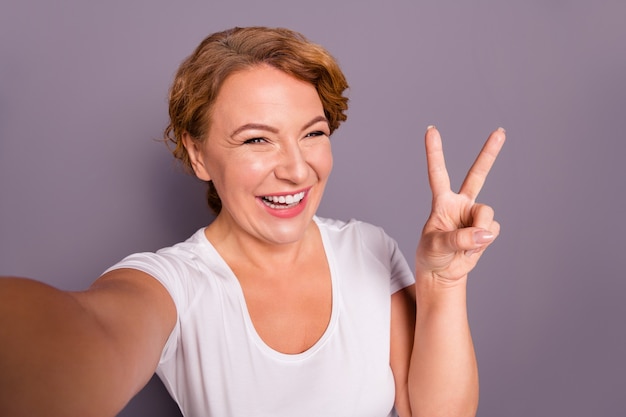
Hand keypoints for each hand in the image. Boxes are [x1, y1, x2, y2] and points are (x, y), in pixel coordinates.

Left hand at [416, 126, 505, 285]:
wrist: (443, 273)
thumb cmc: (432, 255)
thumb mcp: (436, 246)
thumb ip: (458, 239)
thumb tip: (485, 234)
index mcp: (442, 202)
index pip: (437, 173)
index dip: (434, 151)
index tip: (431, 129)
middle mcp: (461, 203)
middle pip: (477, 174)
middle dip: (489, 153)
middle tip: (500, 131)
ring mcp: (475, 215)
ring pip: (487, 214)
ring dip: (478, 232)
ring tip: (464, 247)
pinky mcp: (486, 229)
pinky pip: (492, 232)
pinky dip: (482, 245)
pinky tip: (472, 250)